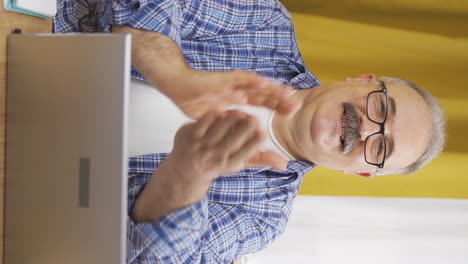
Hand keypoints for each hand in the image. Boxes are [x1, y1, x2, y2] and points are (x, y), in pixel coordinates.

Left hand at [131, 110, 286, 221]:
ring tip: (241, 112)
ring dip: (231, 120)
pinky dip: (212, 115)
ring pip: (219, 129)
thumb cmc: (218, 162)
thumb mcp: (238, 163)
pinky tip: (221, 108)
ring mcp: (200, 146)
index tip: (263, 131)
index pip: (246, 152)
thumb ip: (261, 159)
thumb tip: (285, 164)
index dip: (254, 142)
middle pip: (233, 141)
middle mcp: (215, 157)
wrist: (185, 170)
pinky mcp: (189, 136)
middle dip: (245, 130)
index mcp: (229, 163)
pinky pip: (203, 123)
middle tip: (255, 118)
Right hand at [166, 69, 299, 119]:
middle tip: (296, 103)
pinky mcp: (215, 80)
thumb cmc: (198, 104)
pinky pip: (231, 82)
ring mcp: (227, 84)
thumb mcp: (219, 122)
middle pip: (262, 93)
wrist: (177, 86)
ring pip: (252, 85)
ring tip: (284, 92)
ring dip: (268, 88)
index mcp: (239, 98)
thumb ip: (235, 130)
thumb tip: (248, 138)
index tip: (293, 112)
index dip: (277, 106)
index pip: (263, 102)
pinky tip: (258, 85)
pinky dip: (245, 84)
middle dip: (279, 98)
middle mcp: (237, 89)